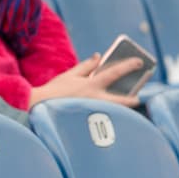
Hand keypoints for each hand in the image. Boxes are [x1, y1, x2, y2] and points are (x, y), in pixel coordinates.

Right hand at [27, 53, 144, 107]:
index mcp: (91, 85)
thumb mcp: (70, 75)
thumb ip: (86, 66)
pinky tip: (111, 113)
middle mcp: (94, 99)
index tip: (140, 62)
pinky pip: (103, 117)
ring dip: (121, 106)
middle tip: (137, 96)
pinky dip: (109, 113)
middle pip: (121, 100)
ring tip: (126, 103)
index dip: (128, 66)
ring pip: (114, 110)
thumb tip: (99, 56)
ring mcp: (92, 111)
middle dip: (131, 98)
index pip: (114, 73)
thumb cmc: (54, 90)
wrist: (39, 107)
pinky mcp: (87, 121)